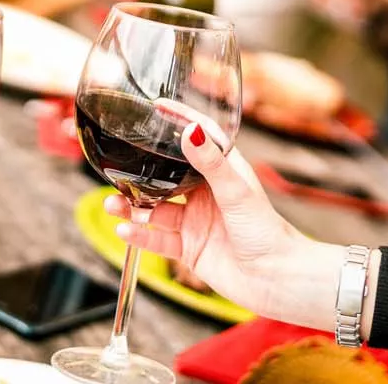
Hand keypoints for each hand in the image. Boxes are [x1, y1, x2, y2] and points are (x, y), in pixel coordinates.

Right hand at [106, 123, 340, 327]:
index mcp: (221, 171)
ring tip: (112, 205)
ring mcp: (194, 221)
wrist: (275, 279)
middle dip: (140, 173)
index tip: (155, 106)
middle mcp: (204, 193)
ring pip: (155, 209)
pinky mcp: (188, 248)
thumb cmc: (266, 231)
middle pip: (166, 176)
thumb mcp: (236, 191)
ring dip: (132, 207)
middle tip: (116, 168)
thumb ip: (210, 162)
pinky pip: (158, 239)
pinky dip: (139, 235)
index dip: (177, 121)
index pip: (196, 138)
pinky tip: (124, 230)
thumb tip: (190, 130)